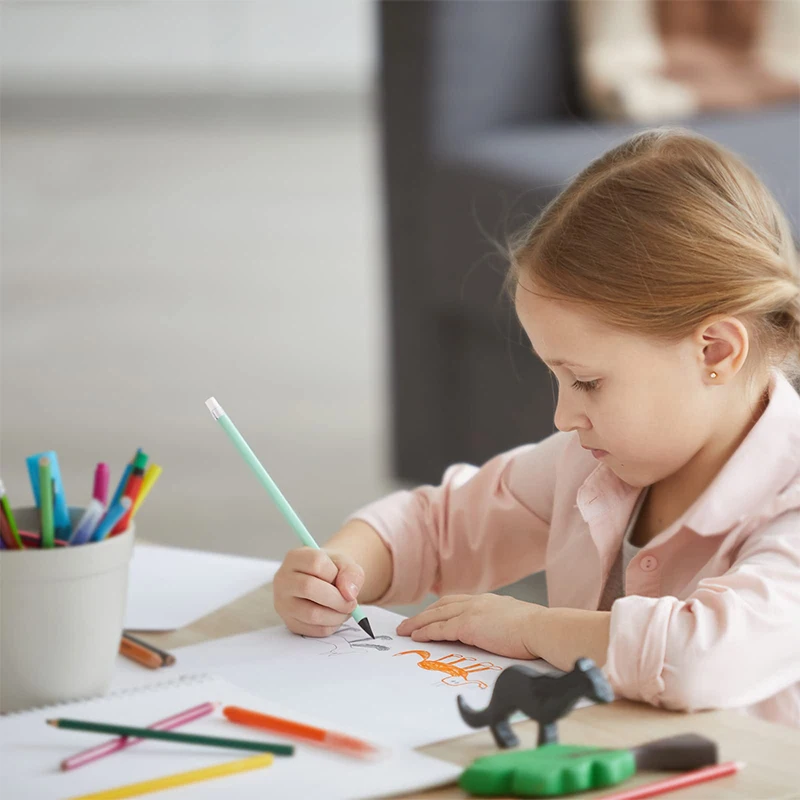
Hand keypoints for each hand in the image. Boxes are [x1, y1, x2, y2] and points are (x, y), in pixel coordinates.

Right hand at [273, 547, 364, 636]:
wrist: (323, 583)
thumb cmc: (332, 571)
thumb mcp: (345, 564)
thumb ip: (352, 573)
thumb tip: (349, 594)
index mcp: (294, 558)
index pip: (315, 562)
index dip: (334, 573)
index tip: (343, 579)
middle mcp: (283, 579)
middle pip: (309, 588)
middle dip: (338, 598)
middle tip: (352, 602)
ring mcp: (283, 603)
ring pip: (312, 613)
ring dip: (337, 615)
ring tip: (345, 610)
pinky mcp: (290, 623)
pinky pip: (314, 630)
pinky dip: (332, 626)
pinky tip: (335, 616)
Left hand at [396, 594, 545, 659]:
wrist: (541, 628)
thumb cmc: (537, 631)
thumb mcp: (517, 621)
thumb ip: (503, 624)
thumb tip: (503, 635)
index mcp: (488, 601)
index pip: (458, 602)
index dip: (441, 609)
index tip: (430, 614)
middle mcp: (477, 602)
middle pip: (442, 606)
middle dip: (423, 615)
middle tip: (408, 623)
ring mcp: (471, 612)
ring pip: (436, 616)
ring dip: (418, 623)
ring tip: (405, 630)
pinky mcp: (468, 626)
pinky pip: (440, 629)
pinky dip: (426, 632)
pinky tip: (417, 637)